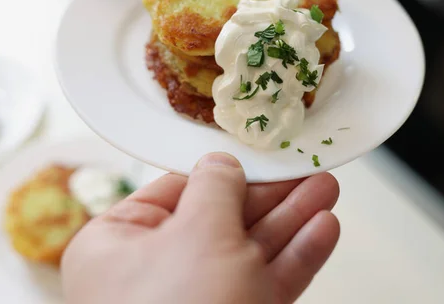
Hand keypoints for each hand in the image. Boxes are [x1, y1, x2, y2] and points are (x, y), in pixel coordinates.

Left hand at [62, 152, 339, 303]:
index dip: (221, 171)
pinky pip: (265, 283)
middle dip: (271, 194)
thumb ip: (214, 188)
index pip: (175, 191)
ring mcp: (195, 301)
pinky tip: (322, 229)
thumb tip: (220, 162)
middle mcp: (154, 273)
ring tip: (326, 190)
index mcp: (118, 244)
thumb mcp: (197, 233)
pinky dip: (295, 257)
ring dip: (291, 220)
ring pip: (249, 250)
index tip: (257, 155)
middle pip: (220, 218)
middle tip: (304, 170)